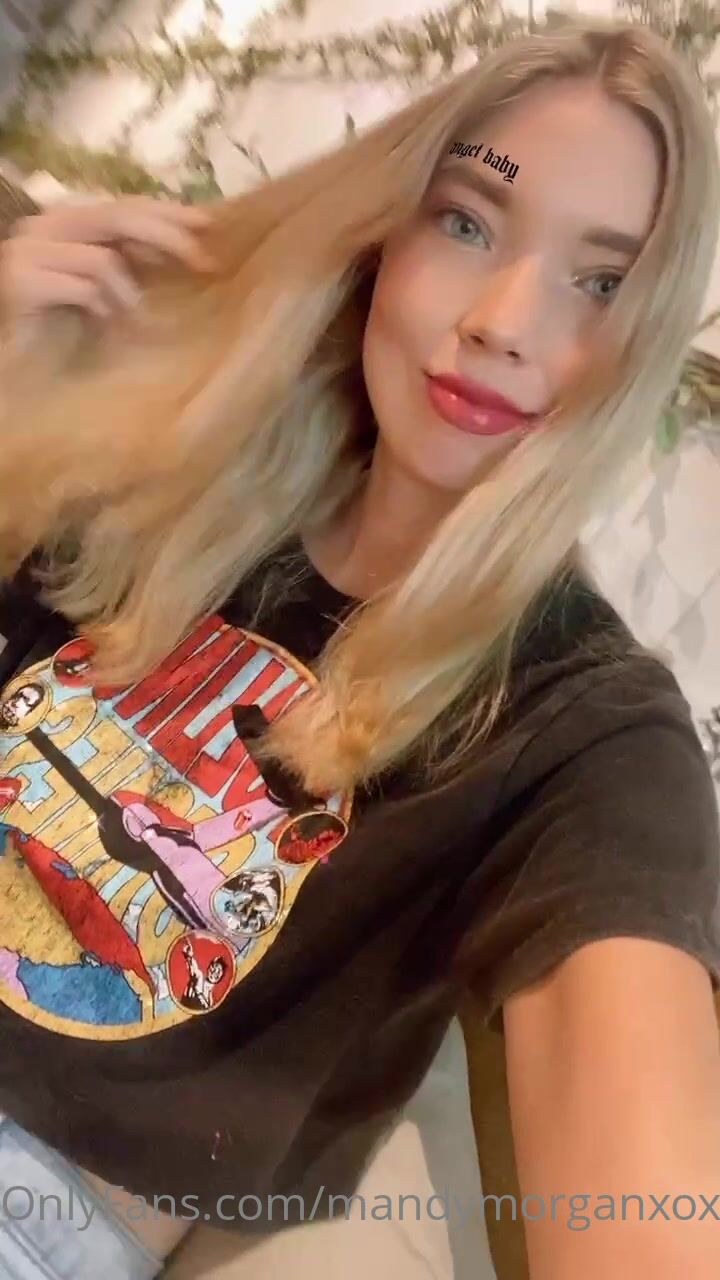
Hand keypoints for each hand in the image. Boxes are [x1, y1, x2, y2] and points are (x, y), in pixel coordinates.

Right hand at [0, 195, 215, 323]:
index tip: (209, 225)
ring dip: (129, 294)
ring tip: (131, 319)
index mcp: (64, 222)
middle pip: (118, 217)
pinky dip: (102, 308)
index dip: (167, 213)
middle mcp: (42, 225)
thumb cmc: (61, 333)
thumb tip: (185, 248)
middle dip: (168, 238)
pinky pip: (84, 287)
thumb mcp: (106, 289)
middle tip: (204, 262)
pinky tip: (101, 325)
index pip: (122, 205)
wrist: (15, 367)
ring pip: (103, 258)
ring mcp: (27, 250)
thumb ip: (131, 263)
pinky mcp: (20, 280)